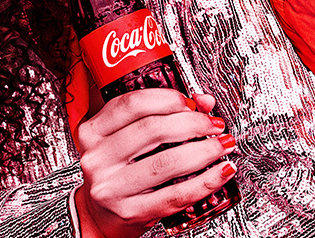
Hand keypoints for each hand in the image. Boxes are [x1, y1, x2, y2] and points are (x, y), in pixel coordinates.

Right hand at [74, 91, 235, 237]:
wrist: (99, 217)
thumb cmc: (115, 172)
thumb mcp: (127, 138)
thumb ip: (161, 114)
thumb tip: (203, 102)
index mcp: (93, 131)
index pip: (133, 104)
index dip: (169, 98)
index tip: (193, 103)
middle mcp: (98, 158)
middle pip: (152, 129)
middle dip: (193, 123)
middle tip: (214, 124)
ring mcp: (112, 187)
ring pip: (167, 161)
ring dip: (204, 150)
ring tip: (222, 145)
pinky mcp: (130, 212)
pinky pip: (176, 194)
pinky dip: (205, 181)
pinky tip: (221, 171)